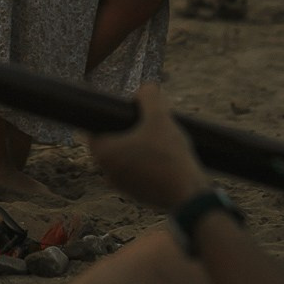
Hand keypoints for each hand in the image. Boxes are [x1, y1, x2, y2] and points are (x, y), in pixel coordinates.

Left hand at [88, 84, 208, 209]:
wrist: (189, 196)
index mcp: (105, 153)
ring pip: (123, 158)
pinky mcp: (137, 196)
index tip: (126, 112)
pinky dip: (145, 164)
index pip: (94, 128)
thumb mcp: (160, 118)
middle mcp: (107, 172)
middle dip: (126, 131)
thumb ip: (149, 96)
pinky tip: (164, 158)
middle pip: (111, 142)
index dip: (109, 117)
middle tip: (146, 122)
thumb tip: (146, 88)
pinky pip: (136, 173)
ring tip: (159, 140)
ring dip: (136, 148)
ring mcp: (121, 187)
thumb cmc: (169, 156)